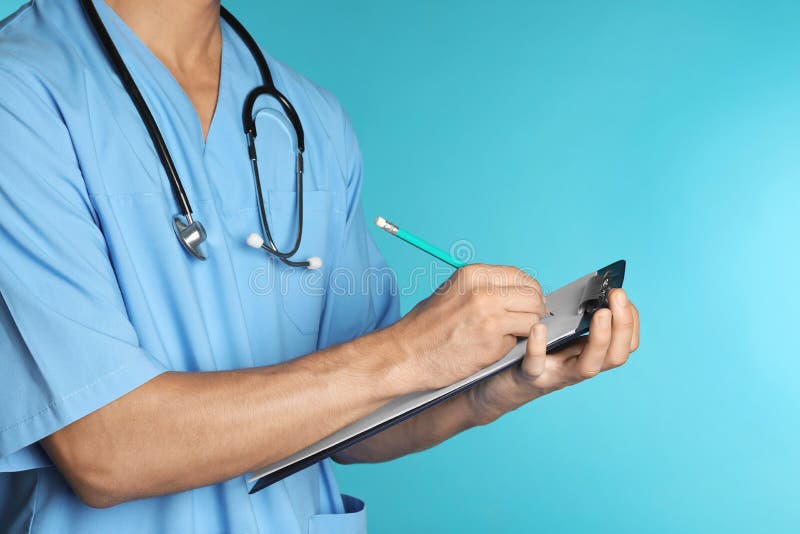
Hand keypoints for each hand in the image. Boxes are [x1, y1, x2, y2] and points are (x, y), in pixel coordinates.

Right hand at [389, 264, 546, 391]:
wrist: (405, 354)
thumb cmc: (426, 327)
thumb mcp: (453, 292)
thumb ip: (484, 288)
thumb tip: (517, 293)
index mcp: (473, 274)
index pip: (520, 276)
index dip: (528, 292)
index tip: (525, 304)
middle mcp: (483, 290)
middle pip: (533, 295)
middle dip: (533, 310)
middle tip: (523, 322)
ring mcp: (490, 315)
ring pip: (533, 318)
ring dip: (526, 329)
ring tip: (508, 336)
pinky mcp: (493, 340)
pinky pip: (521, 339)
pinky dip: (513, 345)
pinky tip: (493, 347)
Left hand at [467, 288, 638, 423]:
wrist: (494, 385)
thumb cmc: (525, 352)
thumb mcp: (554, 332)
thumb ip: (570, 317)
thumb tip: (589, 287)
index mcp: (586, 354)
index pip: (624, 345)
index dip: (630, 322)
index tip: (623, 296)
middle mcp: (577, 368)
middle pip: (614, 356)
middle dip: (622, 326)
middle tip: (617, 296)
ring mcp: (554, 376)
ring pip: (588, 367)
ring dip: (599, 339)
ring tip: (599, 313)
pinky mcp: (527, 378)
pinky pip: (536, 366)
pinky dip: (539, 347)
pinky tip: (539, 328)